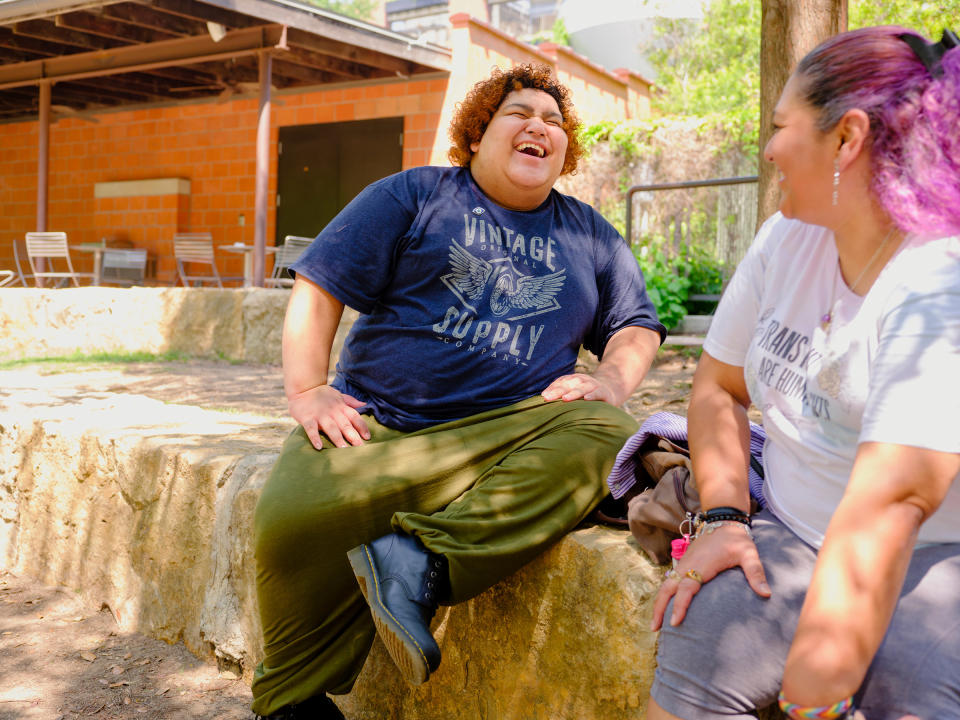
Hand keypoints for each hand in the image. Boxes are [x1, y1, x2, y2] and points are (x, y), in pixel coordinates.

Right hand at [287, 384, 369, 449]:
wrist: (303, 387)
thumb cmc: (322, 394)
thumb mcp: (338, 395)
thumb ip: (351, 401)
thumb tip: (364, 405)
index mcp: (341, 406)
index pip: (354, 416)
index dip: (362, 426)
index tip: (367, 437)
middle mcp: (332, 411)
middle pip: (345, 424)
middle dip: (353, 436)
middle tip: (359, 448)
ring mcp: (320, 415)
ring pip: (330, 428)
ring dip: (337, 439)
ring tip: (344, 450)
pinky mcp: (307, 418)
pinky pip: (311, 429)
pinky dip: (314, 437)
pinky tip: (319, 446)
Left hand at [541, 372, 619, 403]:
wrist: (610, 388)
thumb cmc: (586, 392)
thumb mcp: (574, 390)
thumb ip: (561, 392)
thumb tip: (544, 397)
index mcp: (573, 380)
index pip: (561, 382)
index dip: (552, 388)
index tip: (543, 396)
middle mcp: (582, 381)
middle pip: (569, 384)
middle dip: (558, 391)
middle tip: (548, 397)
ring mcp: (593, 385)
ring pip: (582, 388)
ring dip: (574, 393)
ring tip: (565, 398)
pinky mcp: (604, 392)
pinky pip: (598, 393)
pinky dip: (592, 395)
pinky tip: (586, 399)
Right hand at [650, 523, 770, 629]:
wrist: (723, 520)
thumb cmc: (736, 539)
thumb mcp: (748, 554)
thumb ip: (756, 573)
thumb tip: (766, 594)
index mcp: (701, 565)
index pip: (685, 588)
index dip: (679, 605)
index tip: (675, 622)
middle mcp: (687, 565)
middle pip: (667, 588)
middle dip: (659, 608)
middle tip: (655, 629)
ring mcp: (683, 564)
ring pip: (665, 585)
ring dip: (659, 603)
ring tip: (656, 624)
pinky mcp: (684, 564)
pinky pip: (669, 581)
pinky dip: (664, 595)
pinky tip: (665, 607)